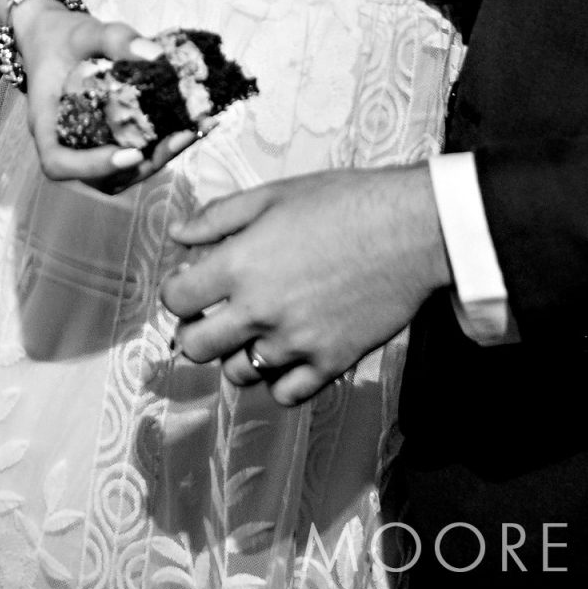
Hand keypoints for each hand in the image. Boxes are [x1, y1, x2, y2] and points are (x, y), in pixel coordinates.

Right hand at [15, 0, 197, 191]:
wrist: (54, 37)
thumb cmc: (62, 37)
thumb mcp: (85, 31)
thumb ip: (116, 39)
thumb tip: (157, 56)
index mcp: (47, 123)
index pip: (58, 163)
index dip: (93, 167)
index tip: (131, 154)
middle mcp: (66, 143)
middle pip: (100, 177)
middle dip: (143, 165)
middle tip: (178, 137)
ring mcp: (89, 146)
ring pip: (121, 172)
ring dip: (157, 158)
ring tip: (189, 131)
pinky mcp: (109, 140)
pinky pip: (132, 154)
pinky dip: (160, 144)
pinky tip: (188, 123)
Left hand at [160, 166, 449, 404]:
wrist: (410, 229)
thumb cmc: (343, 202)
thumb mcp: (272, 195)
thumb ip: (218, 217)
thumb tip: (178, 234)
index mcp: (238, 265)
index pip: (177, 300)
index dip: (177, 292)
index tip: (188, 285)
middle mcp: (259, 310)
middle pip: (197, 347)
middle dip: (196, 331)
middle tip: (211, 316)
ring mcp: (295, 342)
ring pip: (238, 373)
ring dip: (236, 354)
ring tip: (252, 332)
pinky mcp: (330, 361)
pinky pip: (286, 393)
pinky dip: (279, 380)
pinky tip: (285, 355)